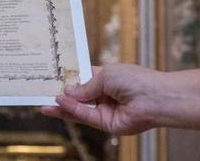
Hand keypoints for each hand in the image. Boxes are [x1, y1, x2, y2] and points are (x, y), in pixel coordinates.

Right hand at [41, 64, 160, 135]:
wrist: (156, 98)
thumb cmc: (136, 80)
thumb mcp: (106, 75)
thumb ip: (85, 86)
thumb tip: (67, 92)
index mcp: (106, 79)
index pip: (83, 79)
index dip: (69, 80)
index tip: (53, 78)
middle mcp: (104, 95)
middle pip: (78, 97)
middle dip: (62, 95)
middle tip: (43, 93)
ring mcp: (105, 110)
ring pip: (79, 109)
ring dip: (63, 106)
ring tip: (46, 101)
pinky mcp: (106, 123)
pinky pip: (85, 116)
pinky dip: (72, 110)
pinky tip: (60, 103)